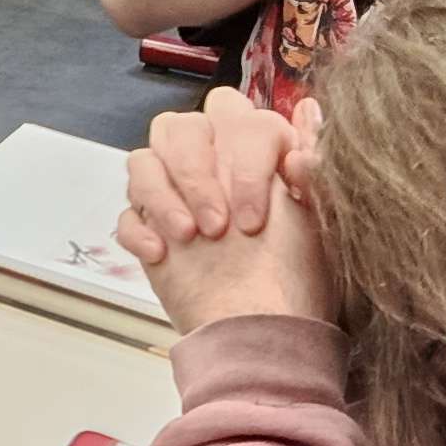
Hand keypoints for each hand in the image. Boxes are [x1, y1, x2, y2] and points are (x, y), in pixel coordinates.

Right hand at [116, 91, 333, 336]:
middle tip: (216, 226)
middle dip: (194, 172)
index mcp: (253, 151)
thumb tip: (310, 112)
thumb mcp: (318, 217)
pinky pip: (127, 213)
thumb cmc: (298, 277)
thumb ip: (313, 163)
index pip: (236, 115)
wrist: (263, 334)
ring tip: (189, 238)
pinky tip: (162, 255)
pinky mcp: (151, 231)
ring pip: (143, 160)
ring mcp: (176, 196)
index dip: (244, 162)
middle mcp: (212, 164)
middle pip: (179, 127)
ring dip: (162, 196)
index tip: (254, 218)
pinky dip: (139, 230)